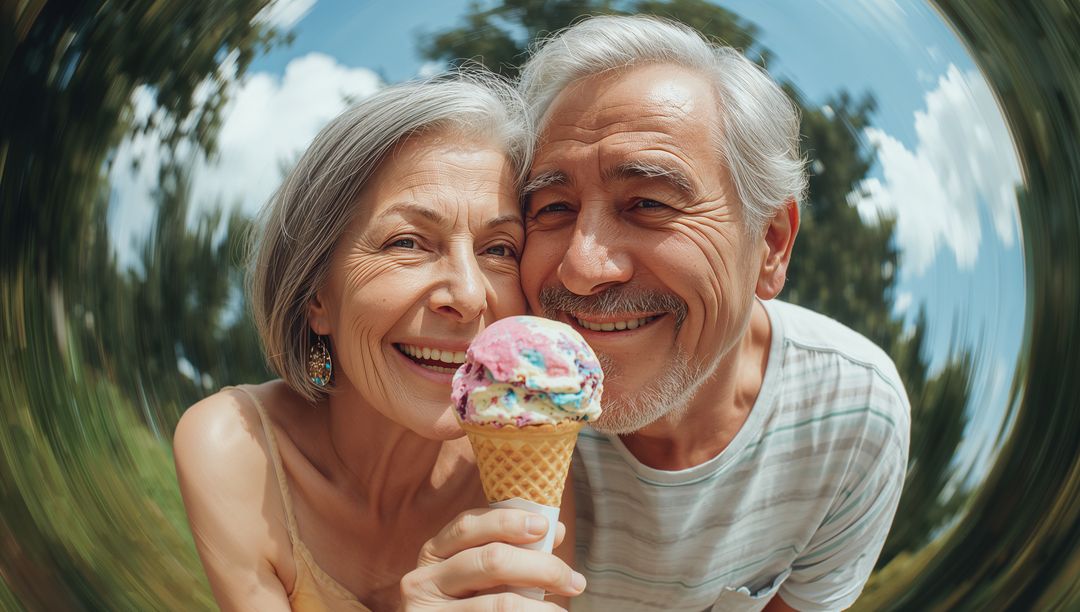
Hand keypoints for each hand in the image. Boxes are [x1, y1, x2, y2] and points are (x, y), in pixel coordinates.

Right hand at [399, 508, 585, 609]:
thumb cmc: (464, 606)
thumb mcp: (477, 578)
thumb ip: (509, 553)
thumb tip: (554, 530)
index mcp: (433, 555)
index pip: (468, 526)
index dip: (508, 521)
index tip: (545, 526)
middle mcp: (422, 581)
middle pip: (490, 560)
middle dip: (540, 567)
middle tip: (573, 580)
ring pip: (500, 603)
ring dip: (541, 607)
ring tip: (562, 611)